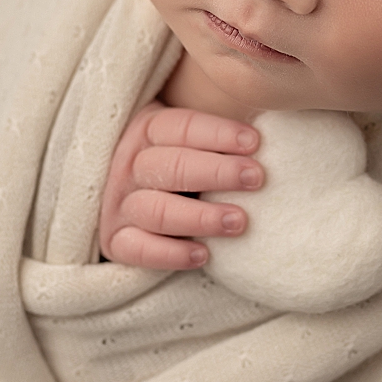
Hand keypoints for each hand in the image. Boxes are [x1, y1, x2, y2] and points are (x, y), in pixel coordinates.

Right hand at [98, 103, 262, 270]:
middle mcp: (128, 166)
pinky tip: (203, 255)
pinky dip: (170, 253)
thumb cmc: (176, 163)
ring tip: (239, 221)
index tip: (255, 142)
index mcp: (146, 131)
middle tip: (255, 178)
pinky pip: (138, 250)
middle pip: (170, 167)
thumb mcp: (185, 138)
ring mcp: (119, 204)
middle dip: (217, 172)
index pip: (180, 127)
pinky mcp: (115, 240)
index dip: (218, 133)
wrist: (122, 197)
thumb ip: (215, 135)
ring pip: (156, 210)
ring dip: (200, 216)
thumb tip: (266, 132)